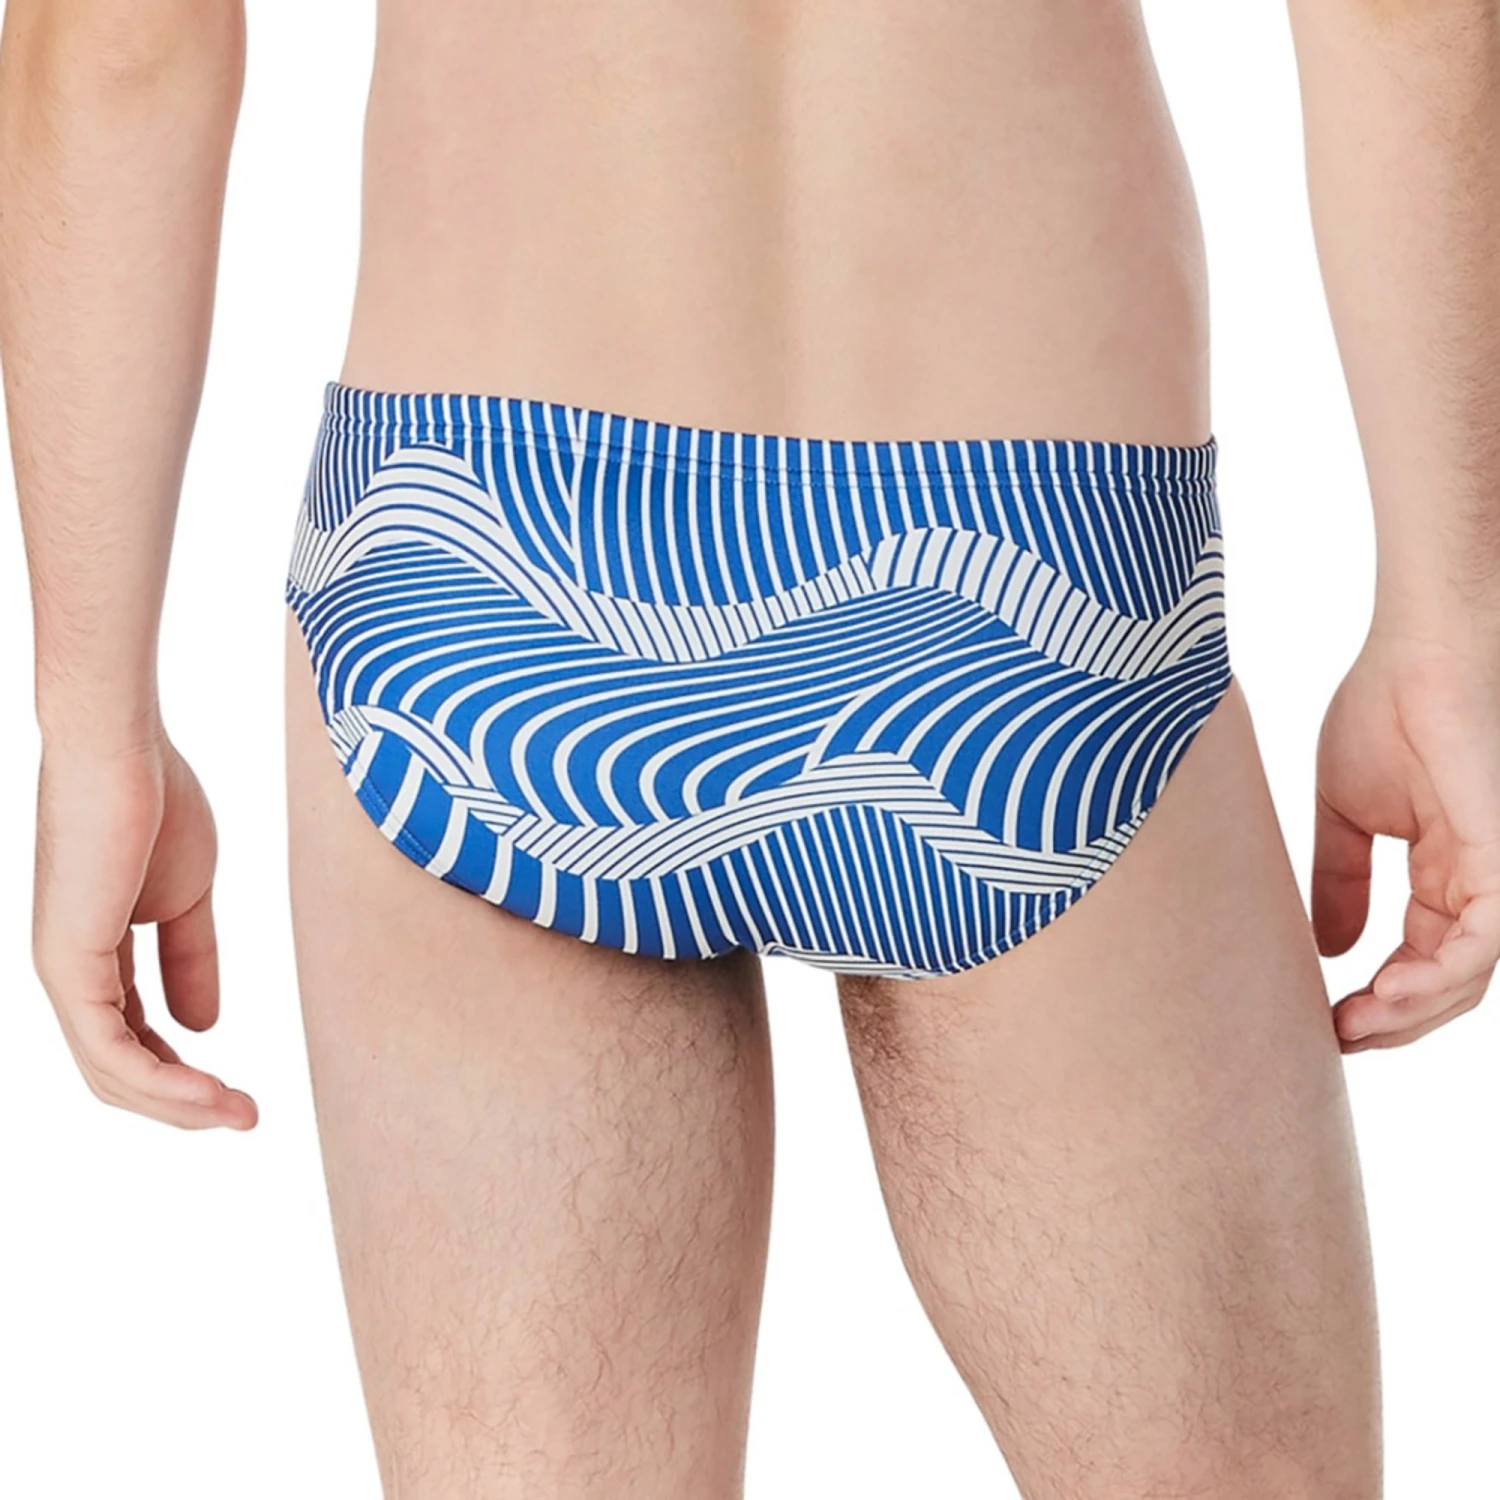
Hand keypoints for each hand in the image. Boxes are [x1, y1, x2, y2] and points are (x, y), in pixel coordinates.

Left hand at [32, 733, 256, 1127]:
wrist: (123, 751)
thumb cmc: (155, 802)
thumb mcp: (188, 898)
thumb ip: (191, 960)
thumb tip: (201, 1026)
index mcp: (95, 955)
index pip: (132, 1039)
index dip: (185, 1074)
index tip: (241, 1092)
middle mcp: (70, 973)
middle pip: (118, 1070)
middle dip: (184, 1104)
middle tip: (246, 1117)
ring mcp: (63, 972)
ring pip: (111, 1073)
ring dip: (179, 1105)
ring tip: (239, 1115)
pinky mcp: (68, 966)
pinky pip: (111, 1050)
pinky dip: (162, 1081)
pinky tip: (210, 1090)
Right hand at [1313, 626, 1499, 1050]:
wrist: (1420, 649)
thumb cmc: (1385, 707)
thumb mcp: (1346, 813)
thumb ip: (1341, 880)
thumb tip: (1330, 948)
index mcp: (1450, 872)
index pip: (1426, 959)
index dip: (1380, 999)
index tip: (1325, 1019)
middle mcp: (1483, 882)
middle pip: (1451, 983)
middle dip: (1394, 1021)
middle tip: (1338, 1037)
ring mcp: (1499, 873)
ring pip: (1471, 976)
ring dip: (1411, 1012)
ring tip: (1354, 1023)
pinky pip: (1486, 942)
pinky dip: (1439, 976)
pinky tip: (1387, 989)